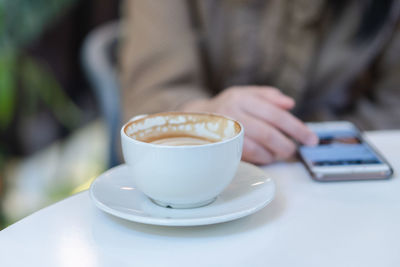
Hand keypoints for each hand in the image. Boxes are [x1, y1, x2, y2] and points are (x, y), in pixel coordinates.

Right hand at [181, 86, 317, 164]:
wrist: (194, 119)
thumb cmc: (227, 106)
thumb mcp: (245, 93)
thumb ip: (268, 95)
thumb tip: (290, 104)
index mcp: (242, 97)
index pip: (275, 113)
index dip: (296, 127)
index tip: (310, 138)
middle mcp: (232, 113)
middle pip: (268, 132)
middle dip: (286, 144)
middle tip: (295, 150)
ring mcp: (224, 131)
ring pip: (257, 147)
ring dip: (274, 153)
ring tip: (280, 152)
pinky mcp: (221, 147)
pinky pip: (247, 156)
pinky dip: (262, 158)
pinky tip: (267, 156)